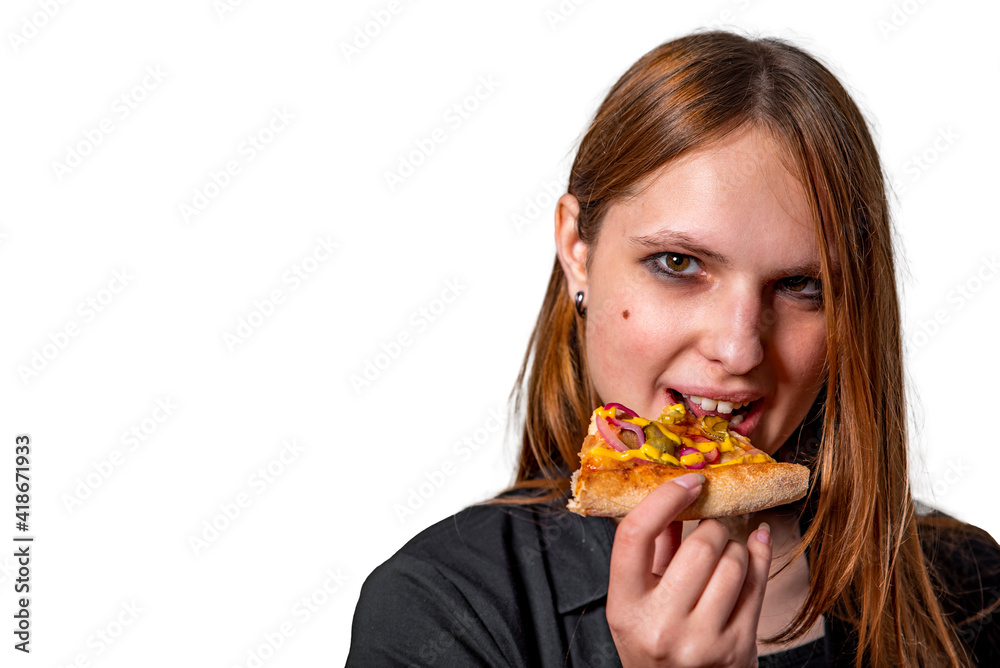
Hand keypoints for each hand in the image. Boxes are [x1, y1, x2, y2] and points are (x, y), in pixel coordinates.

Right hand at [606, 473, 771, 666]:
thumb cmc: (654, 644)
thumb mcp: (636, 603)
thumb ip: (652, 551)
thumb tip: (673, 496)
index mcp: (624, 608)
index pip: (635, 535)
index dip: (664, 499)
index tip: (690, 481)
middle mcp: (661, 625)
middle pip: (699, 545)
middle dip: (713, 527)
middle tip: (712, 525)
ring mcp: (702, 640)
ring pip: (733, 562)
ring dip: (735, 547)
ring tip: (726, 553)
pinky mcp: (737, 649)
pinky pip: (757, 584)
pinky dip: (759, 556)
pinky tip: (757, 543)